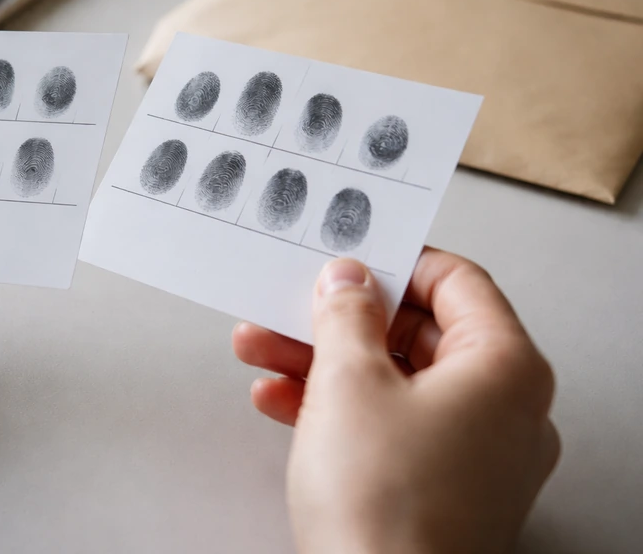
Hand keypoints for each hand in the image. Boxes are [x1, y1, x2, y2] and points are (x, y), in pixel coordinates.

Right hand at [233, 249, 559, 553]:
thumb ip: (346, 314)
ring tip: (263, 350)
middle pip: (417, 332)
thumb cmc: (387, 509)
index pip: (456, 281)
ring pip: (393, 380)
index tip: (348, 258)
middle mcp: (502, 409)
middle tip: (292, 305)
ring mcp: (473, 452)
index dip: (395, 261)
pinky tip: (280, 401)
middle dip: (338, 320)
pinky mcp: (439, 486)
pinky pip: (388, 425)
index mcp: (505, 368)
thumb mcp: (348, 380)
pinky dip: (336, 408)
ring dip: (322, 361)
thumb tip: (349, 281)